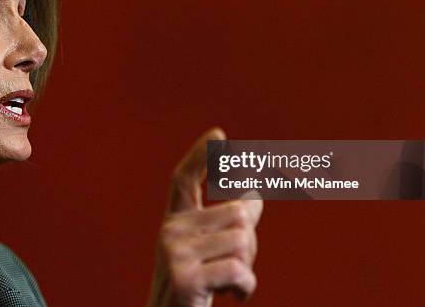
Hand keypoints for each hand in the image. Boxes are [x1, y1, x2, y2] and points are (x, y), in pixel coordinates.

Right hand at [147, 128, 262, 306]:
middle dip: (251, 242)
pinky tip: (235, 296)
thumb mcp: (210, 254)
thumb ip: (228, 225)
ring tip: (231, 284)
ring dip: (248, 266)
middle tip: (240, 268)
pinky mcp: (184, 278)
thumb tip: (255, 195)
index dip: (201, 156)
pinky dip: (246, 287)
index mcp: (174, 223)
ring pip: (242, 239)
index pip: (184, 180)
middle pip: (238, 213)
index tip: (219, 134)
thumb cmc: (195, 292)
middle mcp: (169, 231)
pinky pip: (239, 270)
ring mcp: (173, 254)